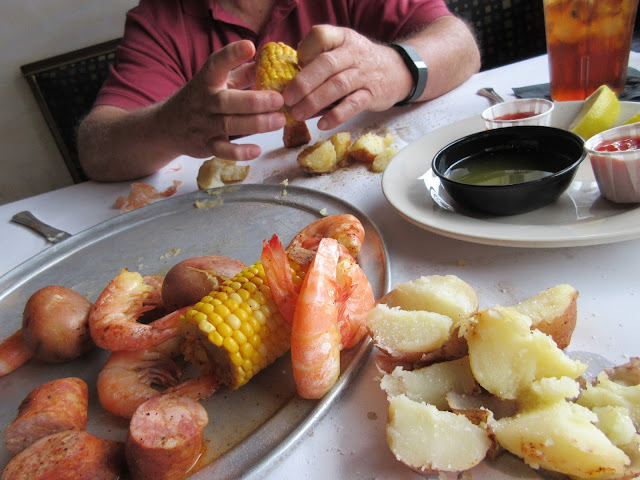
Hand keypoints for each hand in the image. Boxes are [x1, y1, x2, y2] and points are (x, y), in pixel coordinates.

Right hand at [159, 40, 285, 159]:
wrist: (168, 126)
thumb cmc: (203, 98)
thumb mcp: (219, 82)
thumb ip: (243, 74)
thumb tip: (271, 63)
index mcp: (207, 80)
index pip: (216, 64)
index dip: (232, 55)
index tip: (250, 46)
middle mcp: (204, 101)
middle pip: (227, 101)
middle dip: (254, 101)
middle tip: (279, 99)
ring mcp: (204, 124)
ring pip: (229, 124)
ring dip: (256, 124)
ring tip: (279, 121)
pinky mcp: (205, 145)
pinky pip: (221, 150)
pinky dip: (238, 152)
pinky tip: (257, 150)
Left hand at [282, 25, 412, 130]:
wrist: (397, 71)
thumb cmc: (359, 63)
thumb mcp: (342, 50)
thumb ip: (319, 60)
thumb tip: (290, 83)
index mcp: (342, 37)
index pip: (320, 36)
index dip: (305, 51)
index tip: (296, 65)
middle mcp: (353, 52)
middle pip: (326, 64)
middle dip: (304, 83)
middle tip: (287, 99)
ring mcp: (364, 74)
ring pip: (337, 86)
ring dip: (315, 101)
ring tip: (298, 114)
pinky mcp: (373, 94)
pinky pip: (353, 105)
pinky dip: (336, 115)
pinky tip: (322, 124)